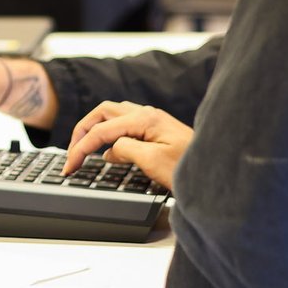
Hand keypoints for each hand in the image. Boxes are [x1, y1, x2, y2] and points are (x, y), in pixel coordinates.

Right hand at [64, 101, 192, 190]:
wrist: (218, 174)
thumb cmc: (192, 169)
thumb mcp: (153, 162)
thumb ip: (126, 150)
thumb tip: (110, 151)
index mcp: (144, 119)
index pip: (101, 130)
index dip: (80, 148)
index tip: (69, 166)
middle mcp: (148, 114)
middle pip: (102, 113)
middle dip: (82, 131)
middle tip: (71, 154)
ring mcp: (153, 120)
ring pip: (112, 115)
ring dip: (94, 129)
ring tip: (84, 148)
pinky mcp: (158, 130)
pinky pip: (125, 124)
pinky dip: (109, 133)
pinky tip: (109, 150)